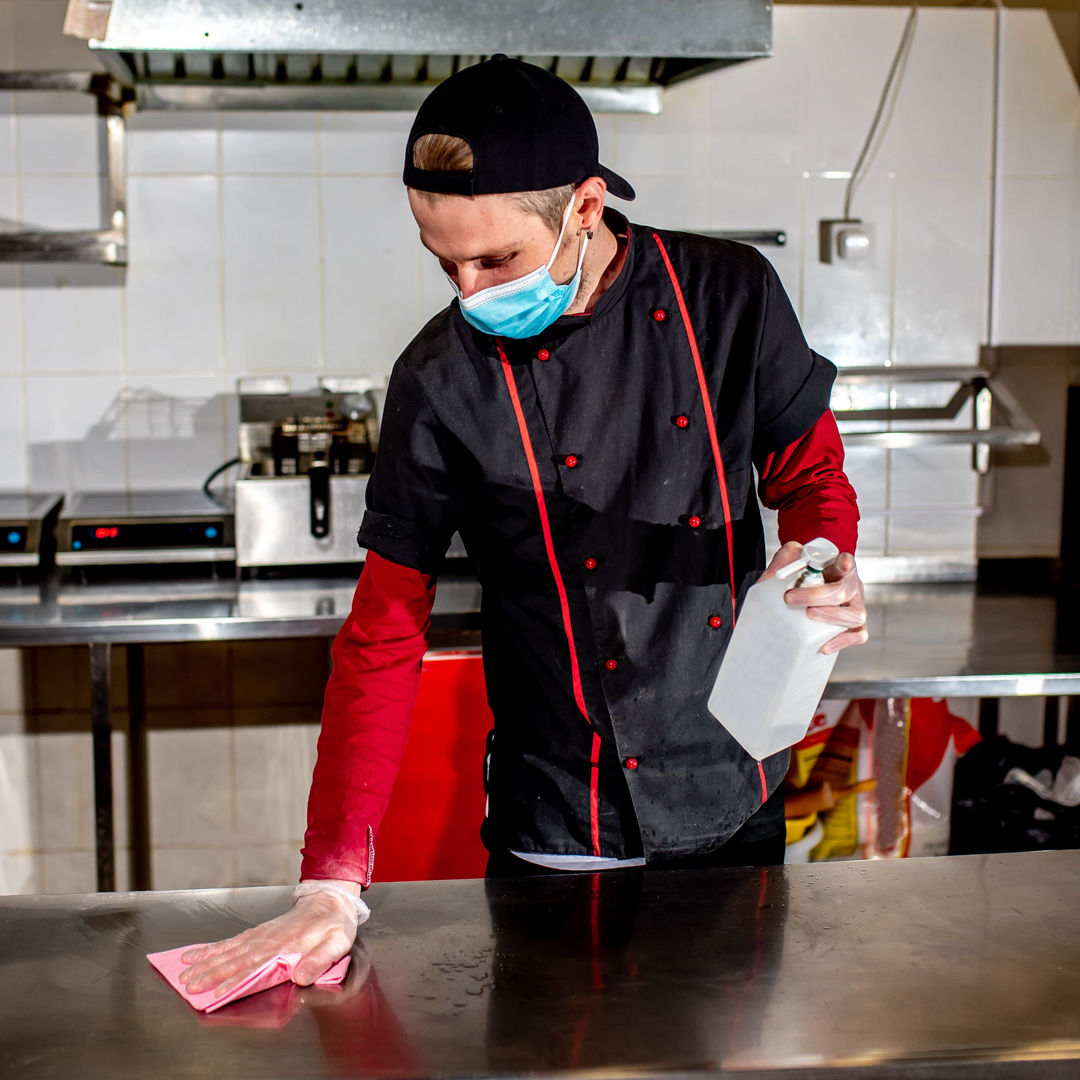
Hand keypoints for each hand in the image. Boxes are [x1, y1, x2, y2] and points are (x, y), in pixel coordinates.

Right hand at [179, 887, 358, 995]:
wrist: (330, 899)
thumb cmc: (335, 925)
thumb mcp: (337, 943)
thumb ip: (320, 960)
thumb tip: (302, 976)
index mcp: (287, 947)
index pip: (256, 967)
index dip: (236, 981)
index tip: (218, 993)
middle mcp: (269, 941)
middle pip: (235, 960)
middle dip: (211, 974)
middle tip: (188, 986)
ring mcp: (261, 935)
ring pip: (229, 951)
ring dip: (206, 962)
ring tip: (184, 972)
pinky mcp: (258, 932)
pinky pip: (232, 941)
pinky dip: (212, 948)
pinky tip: (196, 954)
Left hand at [761, 541, 868, 654]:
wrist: (813, 586)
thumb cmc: (807, 572)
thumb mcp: (793, 558)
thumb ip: (785, 560)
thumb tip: (772, 576)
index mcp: (840, 568)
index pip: (848, 562)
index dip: (846, 564)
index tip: (843, 563)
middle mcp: (852, 587)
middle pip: (843, 591)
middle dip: (816, 596)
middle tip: (790, 598)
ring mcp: (855, 607)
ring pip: (856, 615)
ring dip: (831, 617)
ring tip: (808, 615)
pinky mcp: (855, 626)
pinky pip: (858, 636)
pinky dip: (843, 642)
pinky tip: (824, 646)